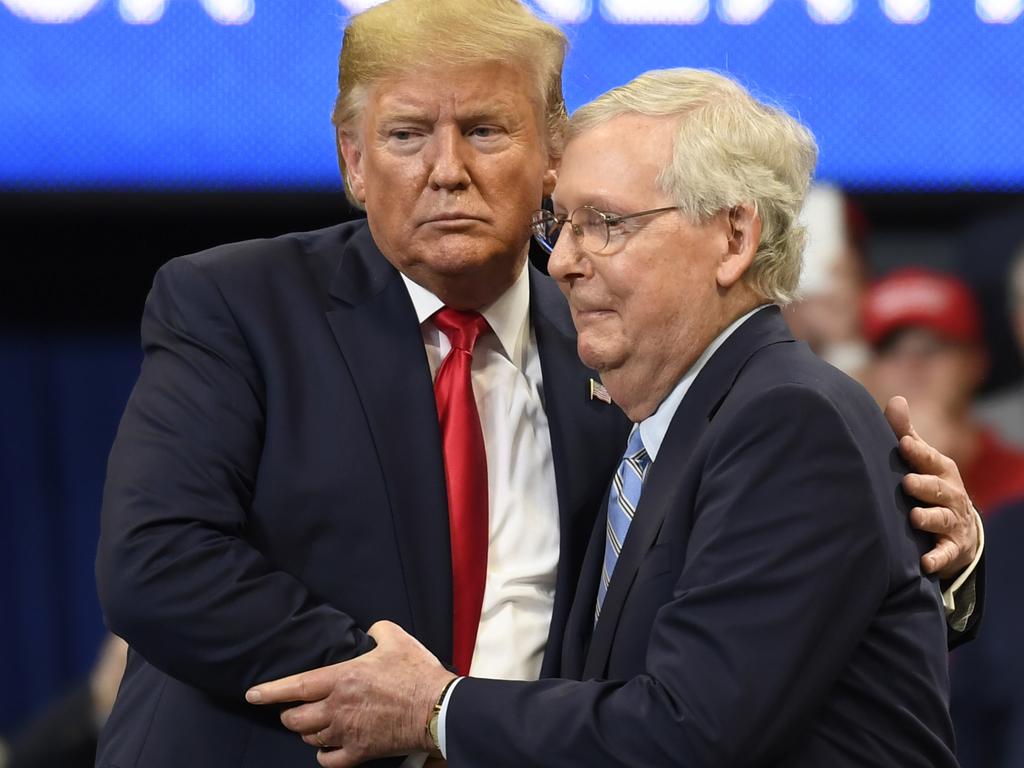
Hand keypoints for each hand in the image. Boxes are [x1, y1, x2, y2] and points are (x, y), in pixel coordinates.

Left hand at [245, 621, 455, 767]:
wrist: (437, 708)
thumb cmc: (416, 672)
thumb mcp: (397, 639)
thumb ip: (378, 630)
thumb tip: (371, 630)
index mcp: (342, 678)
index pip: (296, 687)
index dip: (270, 691)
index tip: (253, 694)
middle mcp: (338, 708)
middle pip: (296, 719)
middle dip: (289, 715)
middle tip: (293, 710)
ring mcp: (347, 733)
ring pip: (310, 739)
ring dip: (307, 732)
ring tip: (313, 725)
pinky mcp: (360, 752)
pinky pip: (328, 760)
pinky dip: (323, 755)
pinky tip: (327, 748)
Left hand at [885, 396, 979, 579]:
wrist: (960, 529)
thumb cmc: (931, 485)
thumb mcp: (922, 461)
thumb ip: (907, 433)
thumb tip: (896, 400)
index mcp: (941, 471)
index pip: (931, 459)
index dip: (918, 452)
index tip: (903, 444)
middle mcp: (950, 494)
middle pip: (938, 489)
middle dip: (925, 486)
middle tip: (907, 483)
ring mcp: (952, 521)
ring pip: (942, 519)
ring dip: (930, 518)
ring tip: (915, 517)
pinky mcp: (952, 547)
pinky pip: (945, 554)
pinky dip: (937, 558)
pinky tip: (924, 562)